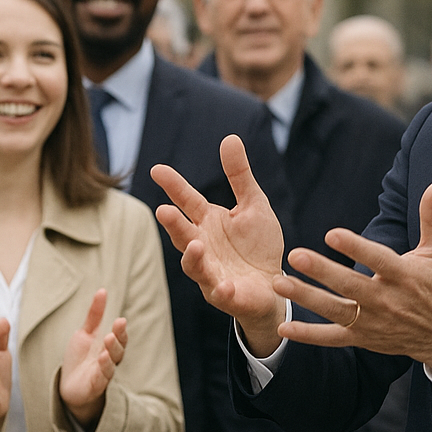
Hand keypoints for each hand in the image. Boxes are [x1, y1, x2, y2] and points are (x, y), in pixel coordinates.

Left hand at [58, 289, 126, 429]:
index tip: (120, 319)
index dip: (121, 328)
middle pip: (120, 347)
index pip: (120, 336)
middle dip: (120, 335)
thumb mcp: (85, 333)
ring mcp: (103, 372)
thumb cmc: (80, 358)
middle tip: (118, 323)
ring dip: (112, 350)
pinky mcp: (95, 385)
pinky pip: (103, 376)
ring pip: (113, 361)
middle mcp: (110, 358)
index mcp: (109, 345)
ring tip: (109, 338)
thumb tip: (102, 290)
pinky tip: (102, 358)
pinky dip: (104, 367)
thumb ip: (94, 315)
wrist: (68, 386)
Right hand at [152, 134, 285, 355]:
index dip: (173, 186)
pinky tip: (226, 285)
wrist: (274, 284)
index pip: (187, 201)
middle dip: (173, 225)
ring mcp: (211, 272)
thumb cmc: (258, 244)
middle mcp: (203, 246)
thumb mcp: (253, 203)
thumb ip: (239, 175)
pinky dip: (221, 290)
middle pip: (183, 234)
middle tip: (163, 211)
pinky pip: (220, 293)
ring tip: (197, 245)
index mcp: (209, 222)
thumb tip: (229, 137)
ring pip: (195, 266)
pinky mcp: (226, 295)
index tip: (157, 169)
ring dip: (193, 257)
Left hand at [274, 180, 431, 376]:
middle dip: (322, 271)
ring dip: (306, 298)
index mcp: (404, 275)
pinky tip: (284, 328)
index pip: (377, 259)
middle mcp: (386, 300)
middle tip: (295, 255)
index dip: (355, 247)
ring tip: (279, 281)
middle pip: (349, 285)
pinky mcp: (363, 338)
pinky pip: (333, 338)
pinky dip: (309, 336)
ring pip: (335, 311)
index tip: (331, 233)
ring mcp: (372, 322)